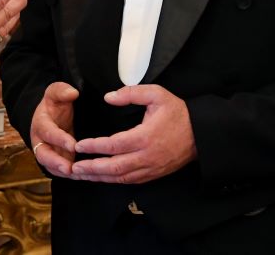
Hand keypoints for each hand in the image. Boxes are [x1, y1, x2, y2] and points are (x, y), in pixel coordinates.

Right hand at [29, 82, 78, 177]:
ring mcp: (48, 153)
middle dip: (55, 163)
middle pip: (43, 155)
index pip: (48, 132)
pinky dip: (72, 176)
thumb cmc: (54, 105)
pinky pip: (61, 171)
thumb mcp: (56, 93)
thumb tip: (72, 92)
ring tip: (79, 176)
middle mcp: (41, 141)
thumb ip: (62, 91)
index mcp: (40, 124)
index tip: (73, 144)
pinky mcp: (57, 161)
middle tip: (69, 169)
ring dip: (64, 173)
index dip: (59, 139)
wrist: (50, 116)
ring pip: (52, 167)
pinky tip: (86, 177)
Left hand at [70, 84, 195, 183]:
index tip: (79, 145)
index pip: (114, 144)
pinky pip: (130, 181)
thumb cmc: (178, 112)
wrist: (201, 133)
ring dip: (100, 178)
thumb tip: (109, 97)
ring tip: (82, 175)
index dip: (94, 146)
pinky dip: (114, 180)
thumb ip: (131, 93)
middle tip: (73, 167)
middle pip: (114, 167)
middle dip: (92, 168)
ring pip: (121, 177)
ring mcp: (151, 168)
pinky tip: (102, 177)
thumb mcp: (156, 94)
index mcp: (145, 136)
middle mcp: (147, 156)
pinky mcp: (154, 174)